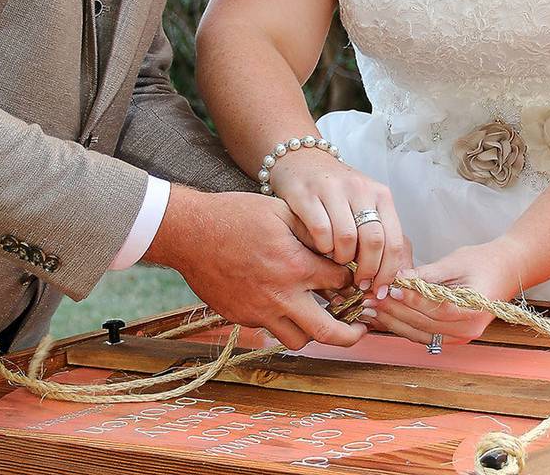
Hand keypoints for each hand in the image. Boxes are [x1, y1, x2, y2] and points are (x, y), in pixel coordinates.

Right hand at [145, 185, 366, 349]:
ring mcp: (260, 311)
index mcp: (296, 266)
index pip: (341, 282)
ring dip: (314, 333)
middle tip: (361, 331)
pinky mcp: (241, 317)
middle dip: (351, 335)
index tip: (354, 278)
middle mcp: (282, 296)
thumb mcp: (279, 210)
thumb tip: (337, 243)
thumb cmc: (234, 215)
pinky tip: (285, 306)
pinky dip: (283, 323)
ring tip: (321, 320)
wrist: (188, 233)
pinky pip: (270, 330)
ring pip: (298, 339)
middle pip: (328, 331)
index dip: (353, 279)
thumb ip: (311, 228)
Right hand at [270, 145, 410, 296]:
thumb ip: (378, 235)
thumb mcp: (363, 206)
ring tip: (337, 264)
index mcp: (380, 195)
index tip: (379, 288)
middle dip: (368, 270)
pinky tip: (320, 249)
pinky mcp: (306, 194)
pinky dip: (322, 248)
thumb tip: (388, 277)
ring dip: (342, 260)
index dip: (388, 270)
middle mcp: (360, 189)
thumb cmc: (336, 192)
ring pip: (347, 238)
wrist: (301, 162)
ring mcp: (333, 189)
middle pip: (374, 241)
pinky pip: (320, 231)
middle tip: (359, 284)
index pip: (394, 240)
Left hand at [365, 237, 526, 344]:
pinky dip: (402, 325)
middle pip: (424, 324)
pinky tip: (384, 316)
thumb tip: (398, 277)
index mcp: (474, 310)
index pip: (436, 308)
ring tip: (369, 309)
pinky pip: (423, 334)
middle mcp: (468, 330)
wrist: (506, 270)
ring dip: (393, 321)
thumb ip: (427, 273)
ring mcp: (460, 337)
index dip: (411, 298)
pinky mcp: (452, 337)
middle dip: (394, 311)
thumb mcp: (455, 262)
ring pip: (419, 333)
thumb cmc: (484, 261)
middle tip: (369, 298)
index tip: (390, 287)